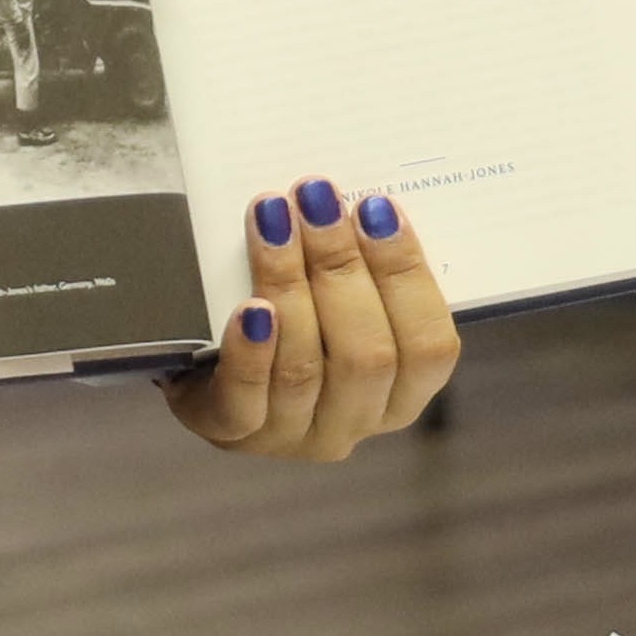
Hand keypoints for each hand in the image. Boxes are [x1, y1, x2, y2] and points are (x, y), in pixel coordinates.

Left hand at [166, 181, 460, 461]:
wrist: (206, 362)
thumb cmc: (291, 317)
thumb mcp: (338, 298)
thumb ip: (360, 266)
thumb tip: (360, 201)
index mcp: (399, 392)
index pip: (429, 347)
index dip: (407, 276)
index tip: (377, 207)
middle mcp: (353, 421)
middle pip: (366, 354)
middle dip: (342, 265)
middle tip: (317, 200)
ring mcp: (293, 435)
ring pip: (303, 367)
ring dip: (289, 282)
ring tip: (274, 217)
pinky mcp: (235, 433)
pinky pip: (246, 400)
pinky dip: (251, 350)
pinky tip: (249, 307)